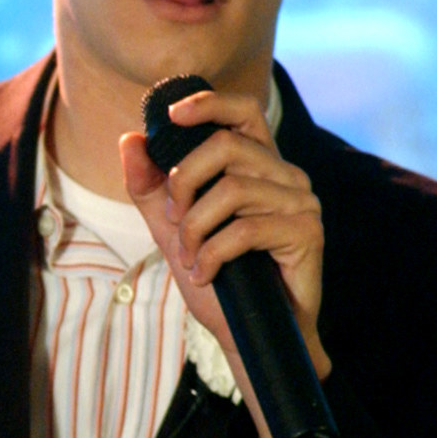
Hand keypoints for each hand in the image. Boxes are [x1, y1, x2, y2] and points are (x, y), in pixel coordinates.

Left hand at [119, 85, 330, 379]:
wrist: (249, 334)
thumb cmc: (220, 280)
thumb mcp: (174, 231)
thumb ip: (151, 189)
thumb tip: (130, 140)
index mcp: (258, 165)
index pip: (241, 111)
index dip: (209, 103)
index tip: (172, 115)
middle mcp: (285, 175)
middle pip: (225, 146)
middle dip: (183, 182)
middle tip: (172, 220)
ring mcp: (300, 201)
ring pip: (231, 189)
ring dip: (195, 228)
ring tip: (190, 257)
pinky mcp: (306, 232)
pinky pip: (245, 229)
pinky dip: (212, 254)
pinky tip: (205, 274)